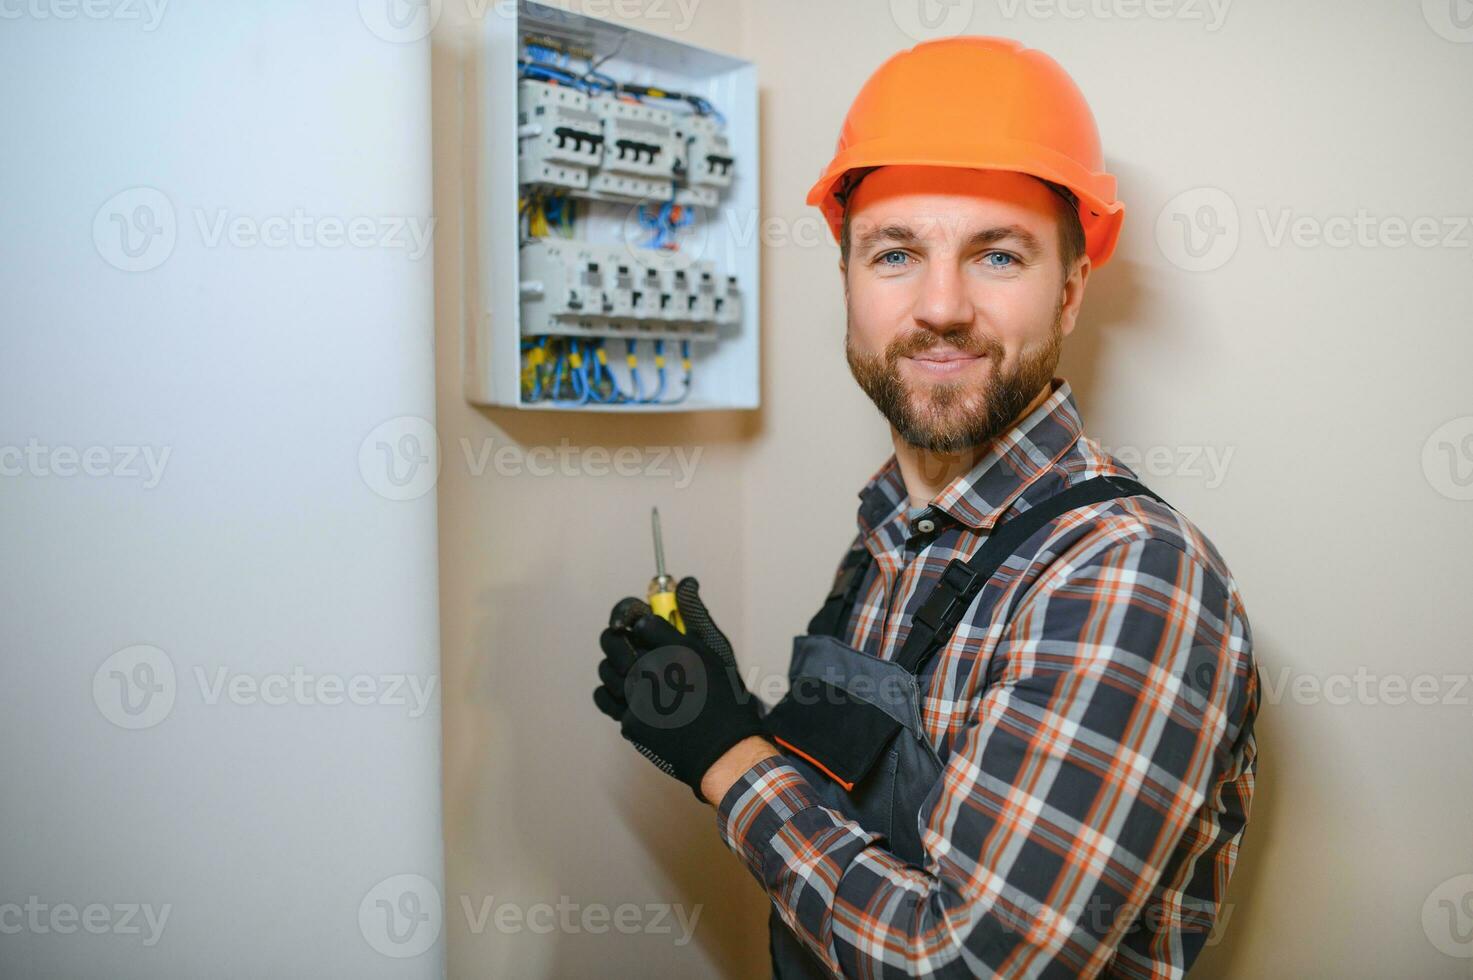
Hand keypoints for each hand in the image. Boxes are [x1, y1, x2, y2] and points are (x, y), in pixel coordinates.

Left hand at [592, 577, 765, 801]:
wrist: (725, 751)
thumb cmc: (725, 699)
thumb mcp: (715, 651)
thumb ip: (695, 614)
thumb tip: (686, 581)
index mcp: (676, 649)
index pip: (639, 620)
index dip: (637, 619)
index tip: (640, 623)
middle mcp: (653, 671)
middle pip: (612, 640)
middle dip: (616, 635)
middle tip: (622, 638)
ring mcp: (637, 699)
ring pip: (605, 669)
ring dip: (612, 664)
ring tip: (628, 669)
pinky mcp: (629, 722)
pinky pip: (605, 698)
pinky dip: (612, 692)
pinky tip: (624, 693)